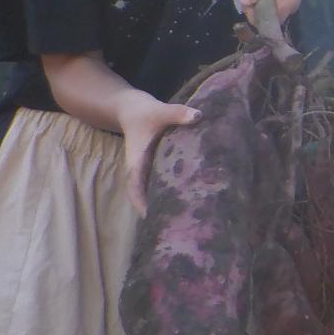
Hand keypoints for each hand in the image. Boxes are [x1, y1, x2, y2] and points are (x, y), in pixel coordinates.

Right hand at [115, 91, 200, 209]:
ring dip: (166, 203)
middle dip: (159, 211)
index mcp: (138, 163)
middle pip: (146, 197)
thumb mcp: (160, 111)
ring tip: (186, 218)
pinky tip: (190, 198)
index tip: (153, 219)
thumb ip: (178, 113)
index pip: (136, 189)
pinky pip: (163, 184)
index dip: (143, 204)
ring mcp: (149, 171)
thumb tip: (198, 116)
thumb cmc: (146, 113)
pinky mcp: (157, 167)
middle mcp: (141, 171)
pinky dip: (173, 192)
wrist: (134, 110)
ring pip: (154, 192)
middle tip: (177, 225)